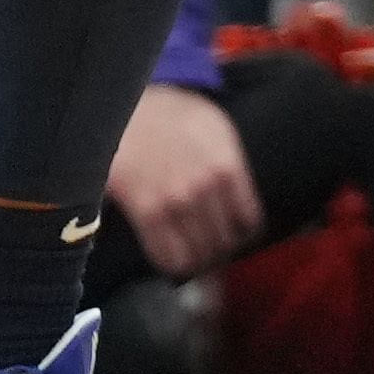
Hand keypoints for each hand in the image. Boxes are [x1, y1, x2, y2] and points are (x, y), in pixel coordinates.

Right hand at [110, 79, 266, 276]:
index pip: (249, 222)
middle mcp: (206, 186)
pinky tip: (172, 257)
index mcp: (227, 165)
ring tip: (192, 254)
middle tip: (210, 247)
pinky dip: (173, 265)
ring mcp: (176, 201)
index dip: (243, 234)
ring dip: (198, 261)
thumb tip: (243, 204)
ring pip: (199, 256)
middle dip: (219, 249)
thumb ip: (232, 163)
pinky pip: (169, 259)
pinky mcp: (147, 212)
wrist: (124, 108)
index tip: (235, 235)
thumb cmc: (170, 117)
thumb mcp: (214, 127)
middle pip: (224, 243)